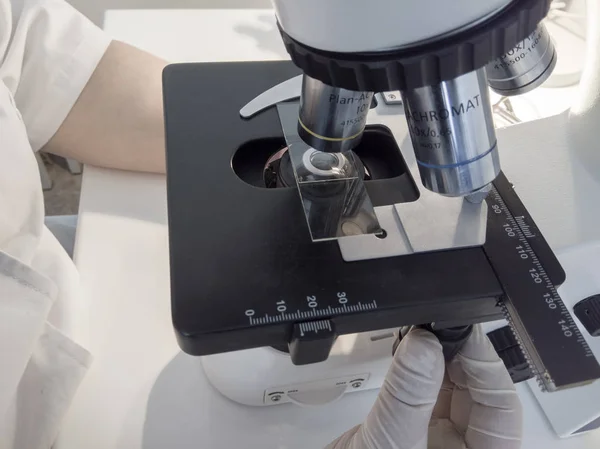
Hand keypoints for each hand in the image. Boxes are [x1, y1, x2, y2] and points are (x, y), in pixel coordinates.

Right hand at [326, 325, 521, 448]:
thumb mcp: (389, 447)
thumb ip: (408, 396)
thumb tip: (424, 345)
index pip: (500, 410)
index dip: (485, 368)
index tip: (463, 334)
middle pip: (479, 397)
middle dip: (461, 358)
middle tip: (441, 327)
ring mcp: (438, 443)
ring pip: (451, 391)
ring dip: (439, 359)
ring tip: (425, 333)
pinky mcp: (412, 431)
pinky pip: (422, 393)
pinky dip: (416, 369)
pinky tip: (411, 350)